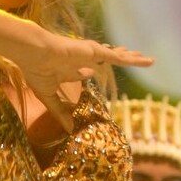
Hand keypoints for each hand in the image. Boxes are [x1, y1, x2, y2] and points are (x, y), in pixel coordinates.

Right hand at [14, 32, 153, 132]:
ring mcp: (90, 54)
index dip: (88, 70)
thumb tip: (69, 129)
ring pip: (116, 56)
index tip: (89, 72)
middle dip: (116, 58)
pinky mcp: (95, 51)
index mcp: (69, 66)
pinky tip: (145, 60)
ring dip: (130, 57)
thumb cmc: (37, 70)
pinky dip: (132, 59)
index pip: (84, 68)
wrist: (34, 54)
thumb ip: (59, 111)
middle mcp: (82, 58)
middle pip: (104, 58)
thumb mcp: (48, 95)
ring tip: (146, 58)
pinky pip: (119, 57)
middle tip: (129, 57)